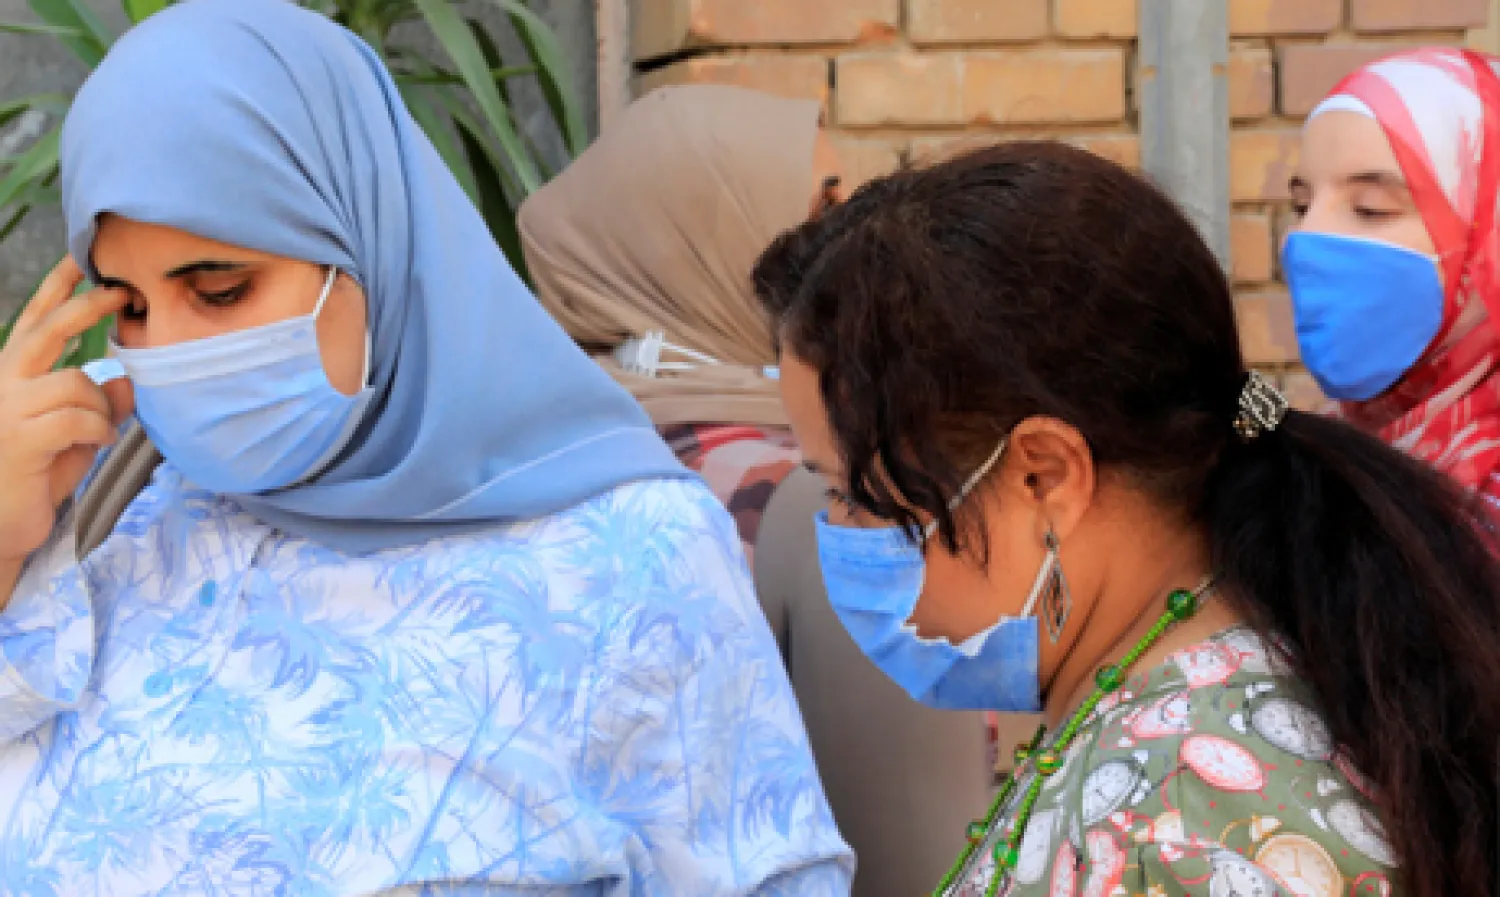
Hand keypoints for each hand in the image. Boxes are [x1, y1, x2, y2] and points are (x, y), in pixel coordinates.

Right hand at [0, 258, 132, 563]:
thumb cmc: (35, 478)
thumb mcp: (75, 436)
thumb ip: (99, 406)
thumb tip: (127, 379)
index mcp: (12, 376)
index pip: (33, 321)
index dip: (56, 288)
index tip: (81, 258)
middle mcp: (3, 384)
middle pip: (47, 331)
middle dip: (87, 305)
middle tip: (122, 293)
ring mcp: (7, 410)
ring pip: (74, 382)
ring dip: (100, 405)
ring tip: (100, 429)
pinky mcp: (20, 439)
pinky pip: (77, 418)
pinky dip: (98, 428)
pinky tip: (96, 443)